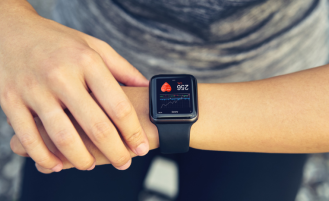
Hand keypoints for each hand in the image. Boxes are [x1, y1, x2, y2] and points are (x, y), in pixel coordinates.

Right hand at [1, 9, 148, 170]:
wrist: (9, 31)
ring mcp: (35, 89)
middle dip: (115, 151)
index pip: (118, 105)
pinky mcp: (11, 100)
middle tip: (123, 162)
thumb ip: (121, 68)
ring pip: (63, 136)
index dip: (133, 131)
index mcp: (87, 61)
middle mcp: (62, 76)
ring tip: (90, 165)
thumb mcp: (93, 46)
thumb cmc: (57, 41)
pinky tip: (55, 163)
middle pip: (96, 126)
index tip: (141, 147)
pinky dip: (43, 156)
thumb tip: (146, 86)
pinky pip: (28, 136)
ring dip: (81, 159)